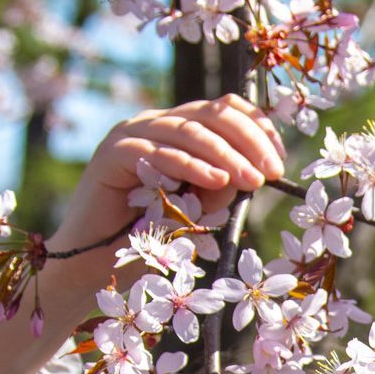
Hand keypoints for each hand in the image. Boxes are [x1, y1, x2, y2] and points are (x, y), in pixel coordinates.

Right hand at [49, 95, 285, 257]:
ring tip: (252, 179)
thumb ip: (221, 188)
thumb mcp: (199, 210)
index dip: (257, 128)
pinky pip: (158, 152)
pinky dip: (192, 165)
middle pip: (211, 114)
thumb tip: (252, 173)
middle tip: (271, 171)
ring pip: (188, 130)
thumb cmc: (148, 239)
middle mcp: (155, 123)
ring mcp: (131, 134)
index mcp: (178, 130)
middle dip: (248, 141)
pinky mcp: (112, 153)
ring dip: (226, 155)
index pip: (223, 110)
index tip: (279, 160)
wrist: (95, 263)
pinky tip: (218, 180)